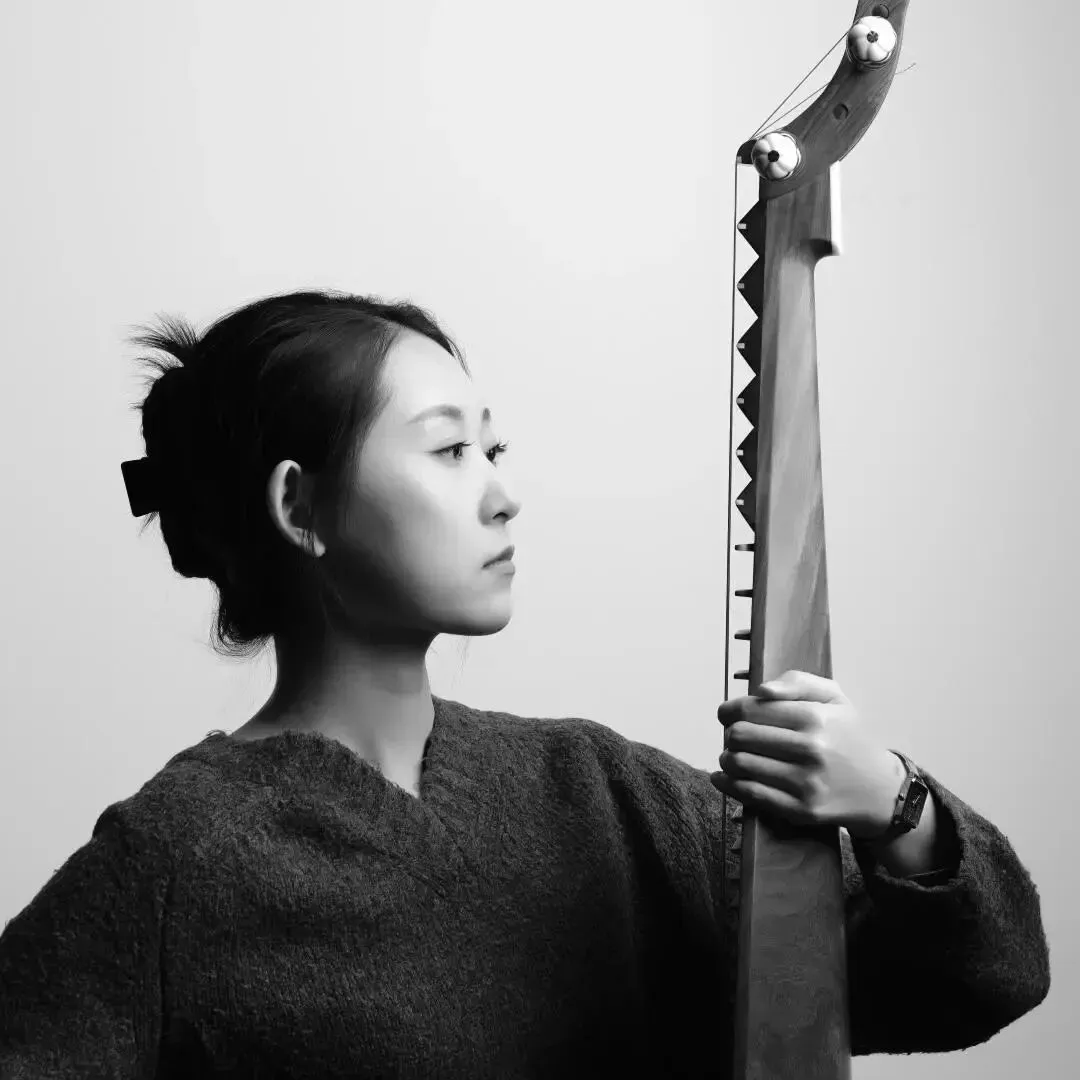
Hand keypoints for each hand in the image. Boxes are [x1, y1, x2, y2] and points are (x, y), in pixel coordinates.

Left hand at [712, 669, 904, 838]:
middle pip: (738, 736)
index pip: (749, 709)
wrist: (880, 789)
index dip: (729, 711)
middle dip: (729, 734)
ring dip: (727, 758)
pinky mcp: (801, 810)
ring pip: (738, 764)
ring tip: (734, 755)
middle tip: (735, 736)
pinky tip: (724, 777)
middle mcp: (811, 749)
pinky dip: (728, 784)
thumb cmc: (848, 737)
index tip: (727, 715)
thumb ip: (796, 682)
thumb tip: (761, 691)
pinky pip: (749, 794)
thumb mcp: (833, 697)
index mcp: (815, 716)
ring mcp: (806, 782)